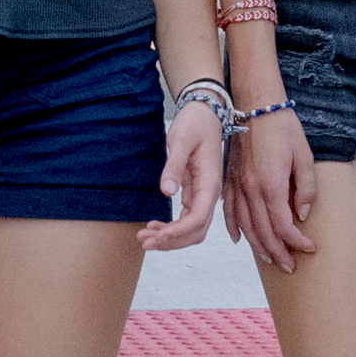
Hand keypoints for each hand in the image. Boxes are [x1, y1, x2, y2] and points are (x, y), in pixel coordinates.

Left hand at [138, 105, 222, 250]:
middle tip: (145, 241)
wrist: (204, 114)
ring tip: (145, 237)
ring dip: (171, 238)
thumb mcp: (181, 140)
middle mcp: (210, 194)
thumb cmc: (195, 124)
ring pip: (192, 229)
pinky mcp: (195, 194)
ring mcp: (203, 196)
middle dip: (172, 241)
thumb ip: (174, 166)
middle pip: (196, 231)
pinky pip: (186, 219)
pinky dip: (172, 228)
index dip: (178, 232)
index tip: (156, 236)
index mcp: (210, 183)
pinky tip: (155, 227)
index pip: (198, 218)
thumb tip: (167, 192)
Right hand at [225, 109, 318, 270]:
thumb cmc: (283, 126)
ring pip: (245, 225)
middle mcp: (251, 189)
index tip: (310, 248)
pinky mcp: (230, 178)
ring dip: (258, 245)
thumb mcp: (304, 155)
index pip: (283, 225)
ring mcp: (237, 184)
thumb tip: (302, 213)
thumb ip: (306, 187)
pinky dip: (233, 227)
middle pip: (263, 231)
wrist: (256, 104)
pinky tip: (240, 239)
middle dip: (278, 252)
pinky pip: (228, 210)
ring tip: (270, 258)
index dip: (297, 241)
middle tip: (291, 266)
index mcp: (271, 184)